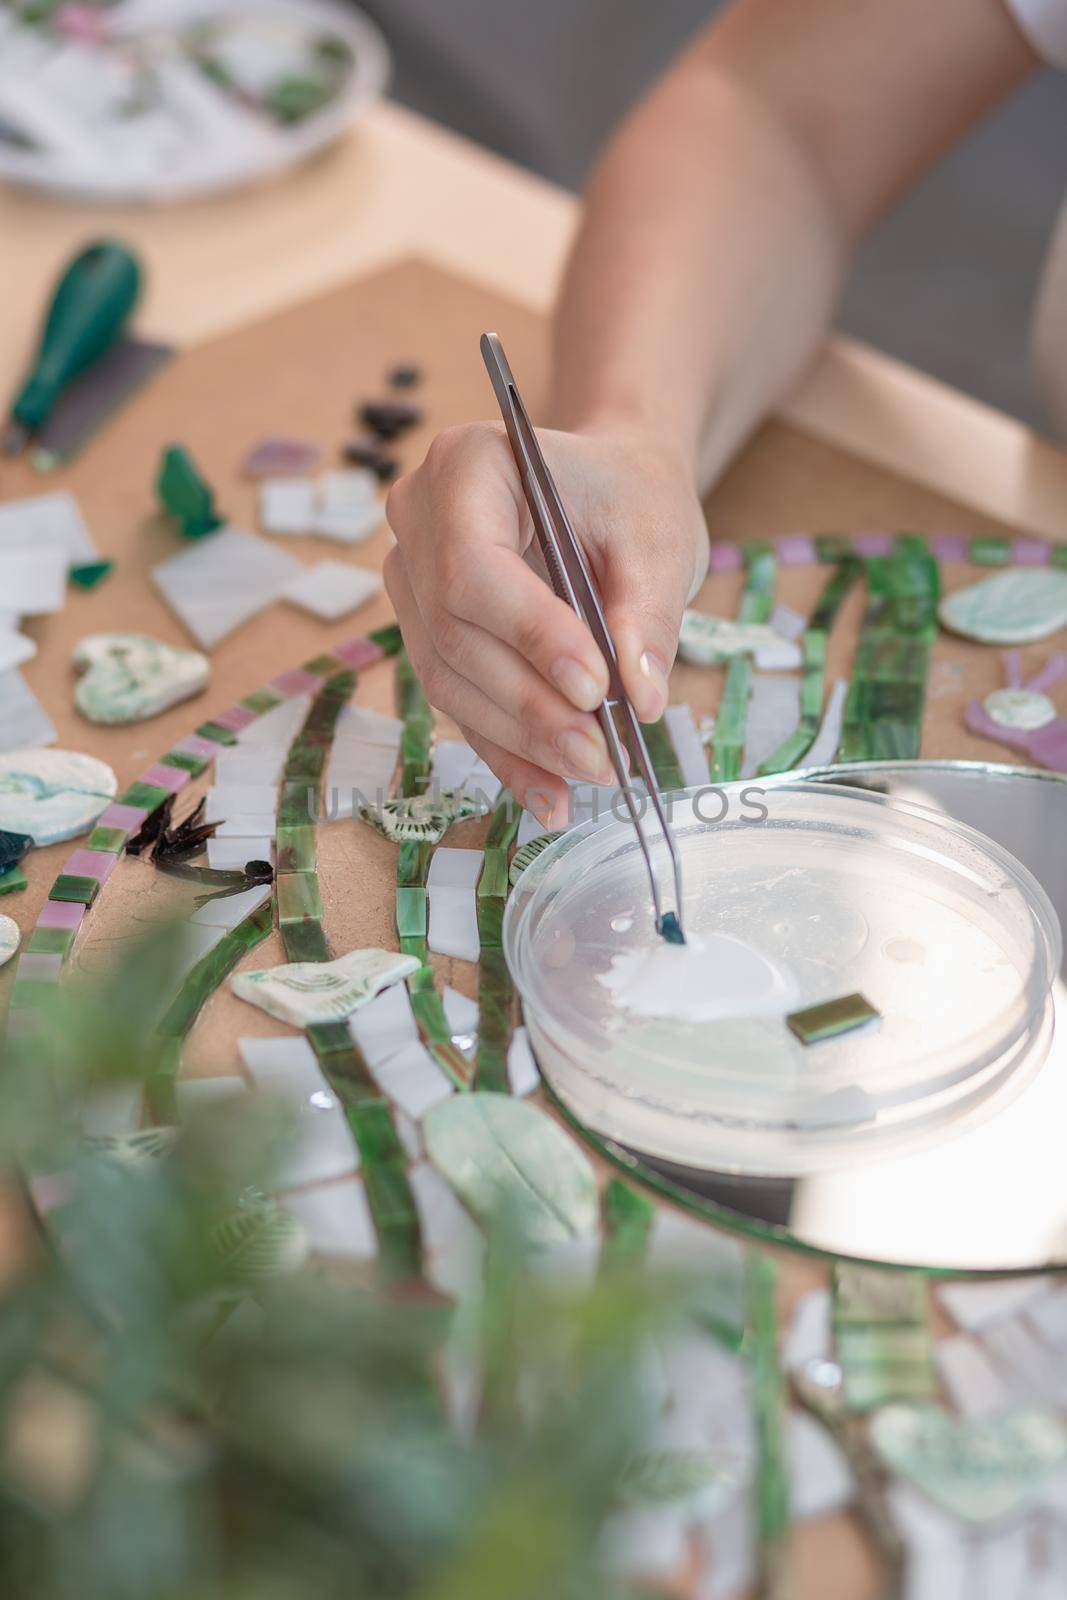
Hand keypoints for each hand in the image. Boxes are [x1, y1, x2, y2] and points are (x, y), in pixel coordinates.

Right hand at [384, 422, 707, 825]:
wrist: (610, 491)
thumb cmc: (630, 497)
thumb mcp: (659, 541)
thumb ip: (649, 616)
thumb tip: (640, 699)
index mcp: (467, 465)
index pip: (472, 566)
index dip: (529, 636)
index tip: (595, 689)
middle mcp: (418, 518)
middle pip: (456, 633)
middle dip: (530, 706)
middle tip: (602, 756)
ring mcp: (411, 579)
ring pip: (449, 678)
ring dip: (520, 739)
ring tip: (591, 775)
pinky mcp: (425, 631)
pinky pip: (458, 702)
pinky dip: (507, 752)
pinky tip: (551, 794)